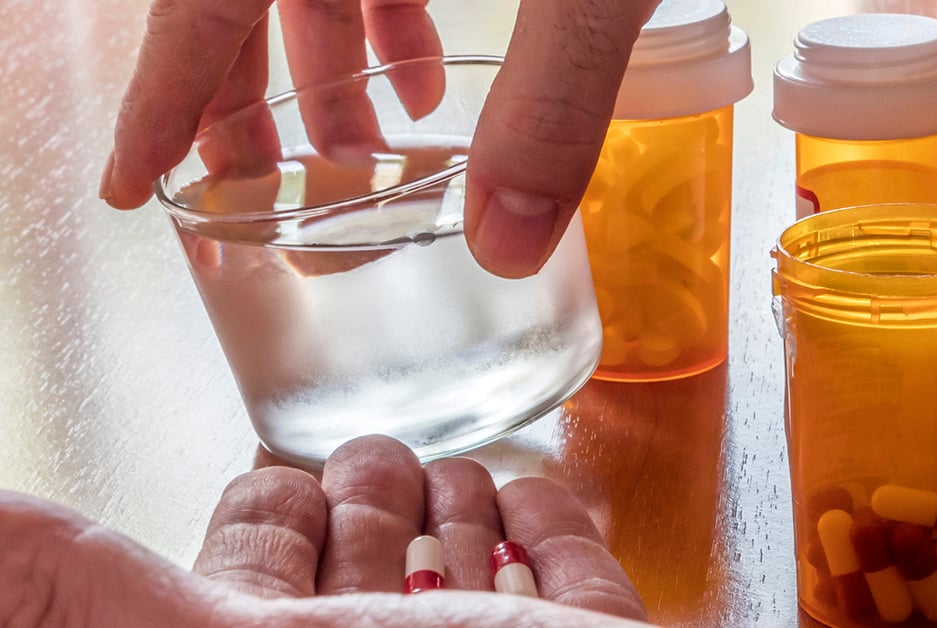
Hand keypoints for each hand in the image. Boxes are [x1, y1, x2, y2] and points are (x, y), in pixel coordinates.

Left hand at [0, 436, 647, 625]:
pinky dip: (556, 530)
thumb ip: (65, 581)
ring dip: (463, 510)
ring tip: (455, 477)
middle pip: (375, 568)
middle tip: (375, 461)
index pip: (268, 578)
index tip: (279, 478)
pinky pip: (581, 582)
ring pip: (472, 571)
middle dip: (377, 501)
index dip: (273, 520)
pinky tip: (533, 503)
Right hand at [100, 0, 661, 277]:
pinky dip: (389, 11)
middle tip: (258, 185)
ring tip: (359, 151)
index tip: (131, 180)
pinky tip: (424, 77)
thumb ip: (553, 94)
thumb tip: (511, 242)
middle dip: (245, 93)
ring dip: (327, 63)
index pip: (202, 0)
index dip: (163, 97)